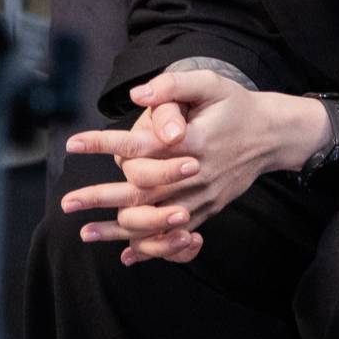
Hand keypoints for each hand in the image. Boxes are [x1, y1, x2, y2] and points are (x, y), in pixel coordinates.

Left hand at [60, 70, 327, 264]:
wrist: (272, 136)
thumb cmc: (236, 106)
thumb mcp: (211, 84)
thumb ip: (174, 87)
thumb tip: (137, 95)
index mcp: (192, 143)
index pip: (141, 148)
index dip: (104, 144)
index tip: (72, 144)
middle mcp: (195, 176)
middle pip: (141, 194)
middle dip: (101, 198)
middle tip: (66, 202)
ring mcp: (202, 199)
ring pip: (155, 222)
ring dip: (118, 230)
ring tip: (85, 232)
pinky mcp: (207, 212)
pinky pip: (176, 237)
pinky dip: (151, 247)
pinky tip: (126, 254)